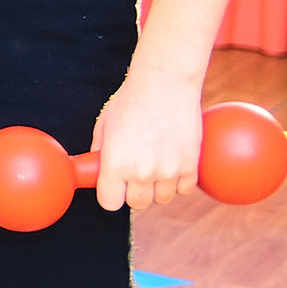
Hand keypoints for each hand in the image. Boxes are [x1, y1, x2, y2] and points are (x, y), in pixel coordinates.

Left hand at [90, 68, 202, 211]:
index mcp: (115, 164)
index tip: (112, 186)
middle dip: (134, 191)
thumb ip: (99, 151)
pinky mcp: (191, 167)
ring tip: (154, 163)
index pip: (110, 203)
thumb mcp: (104, 124)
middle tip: (134, 172)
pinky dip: (178, 182)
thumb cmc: (131, 100)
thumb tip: (95, 170)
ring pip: (162, 198)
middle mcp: (142, 173)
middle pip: (137, 204)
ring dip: (157, 187)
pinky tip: (171, 163)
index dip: (110, 195)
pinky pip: (183, 190)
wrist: (165, 84)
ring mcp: (168, 172)